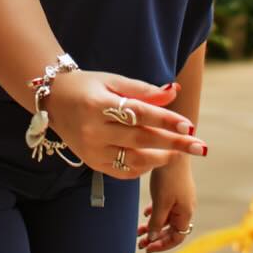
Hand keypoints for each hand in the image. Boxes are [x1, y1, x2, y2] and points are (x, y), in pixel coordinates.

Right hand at [43, 71, 208, 179]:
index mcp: (98, 105)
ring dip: (161, 158)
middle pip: (141, 139)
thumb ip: (144, 90)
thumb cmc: (87, 86)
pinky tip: (156, 158)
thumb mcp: (113, 81)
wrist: (53, 101)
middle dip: (173, 143)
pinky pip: (123, 171)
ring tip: (179, 152)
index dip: (166, 120)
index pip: (139, 114)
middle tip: (199, 146)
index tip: (189, 126)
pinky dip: (143, 167)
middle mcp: (93, 131)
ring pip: (134, 160)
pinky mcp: (92, 163)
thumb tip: (174, 91)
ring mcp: (91, 150)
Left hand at [138, 157, 197, 252]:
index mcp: (186, 213)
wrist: (172, 151)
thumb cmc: (168, 177)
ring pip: (167, 219)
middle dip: (156, 238)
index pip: (177, 238)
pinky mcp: (174, 189)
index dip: (163, 245)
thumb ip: (157, 222)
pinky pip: (166, 207)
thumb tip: (153, 237)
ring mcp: (180, 198)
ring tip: (139, 231)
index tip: (148, 248)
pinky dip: (156, 213)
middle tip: (141, 244)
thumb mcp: (161, 203)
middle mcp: (185, 207)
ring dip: (154, 226)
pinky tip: (146, 213)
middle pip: (172, 230)